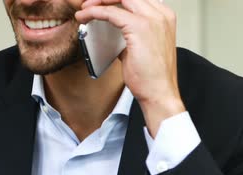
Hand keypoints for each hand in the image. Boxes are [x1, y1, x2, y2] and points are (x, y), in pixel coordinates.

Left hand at [75, 0, 185, 137]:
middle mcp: (161, 13)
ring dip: (98, 2)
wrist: (159, 92)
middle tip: (88, 5)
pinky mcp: (140, 28)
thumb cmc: (151, 75)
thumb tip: (111, 32)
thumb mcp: (140, 48)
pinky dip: (95, 12)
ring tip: (84, 10)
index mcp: (164, 16)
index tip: (100, 3)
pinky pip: (111, 13)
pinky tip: (84, 17)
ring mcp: (153, 19)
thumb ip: (128, 35)